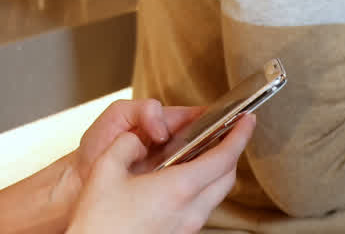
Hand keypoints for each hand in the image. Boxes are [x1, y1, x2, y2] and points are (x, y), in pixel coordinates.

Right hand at [66, 112, 255, 233]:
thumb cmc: (98, 221)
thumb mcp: (105, 169)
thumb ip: (126, 144)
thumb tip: (138, 138)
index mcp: (177, 189)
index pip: (224, 158)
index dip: (239, 136)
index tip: (246, 122)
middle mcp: (189, 211)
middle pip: (227, 178)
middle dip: (233, 152)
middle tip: (231, 133)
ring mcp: (186, 227)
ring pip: (217, 195)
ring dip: (219, 171)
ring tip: (208, 152)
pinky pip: (203, 208)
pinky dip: (205, 187)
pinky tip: (186, 178)